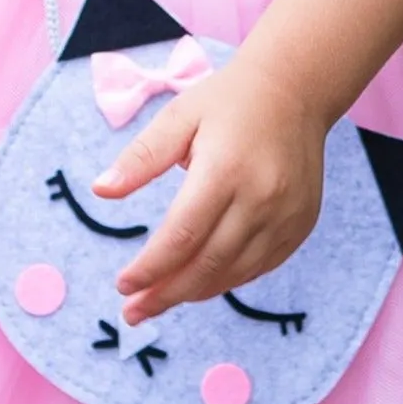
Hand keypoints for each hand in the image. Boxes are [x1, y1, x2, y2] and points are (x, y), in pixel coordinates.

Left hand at [94, 58, 327, 323]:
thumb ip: (141, 157)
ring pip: (234, 272)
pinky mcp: (301, 224)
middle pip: (207, 264)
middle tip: (132, 313)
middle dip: (166, 294)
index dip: (150, 268)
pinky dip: (227, 280)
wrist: (296, 90)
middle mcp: (261, 198)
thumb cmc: (228, 101)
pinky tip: (199, 284)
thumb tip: (101, 190)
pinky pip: (260, 266)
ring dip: (193, 293)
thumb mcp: (178, 117)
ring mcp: (286, 215)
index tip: (123, 285)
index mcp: (225, 170)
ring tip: (158, 303)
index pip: (182, 235)